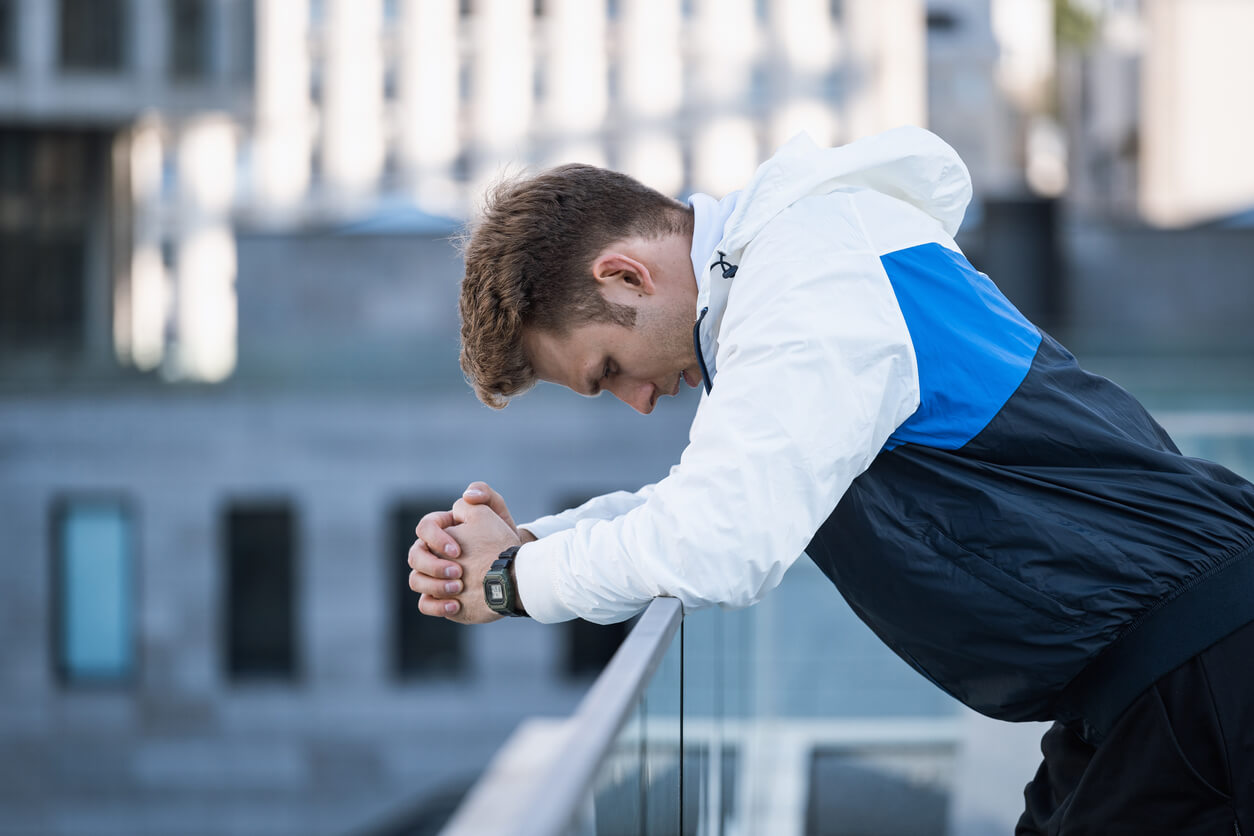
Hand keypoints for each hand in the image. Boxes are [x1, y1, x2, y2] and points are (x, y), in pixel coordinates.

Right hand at [408, 482, 534, 617]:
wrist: (513, 571)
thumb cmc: (503, 540)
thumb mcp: (498, 514)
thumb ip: (485, 494)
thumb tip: (468, 495)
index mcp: (441, 530)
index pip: (425, 527)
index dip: (436, 539)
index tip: (458, 551)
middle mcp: (432, 553)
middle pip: (415, 556)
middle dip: (434, 566)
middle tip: (458, 573)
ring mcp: (433, 576)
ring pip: (416, 581)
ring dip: (435, 586)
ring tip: (459, 588)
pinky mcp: (439, 597)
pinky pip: (425, 604)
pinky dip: (437, 606)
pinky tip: (456, 606)